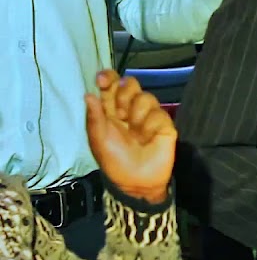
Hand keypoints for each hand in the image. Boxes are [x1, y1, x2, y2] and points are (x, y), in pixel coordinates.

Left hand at [85, 70, 175, 204]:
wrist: (137, 181)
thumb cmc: (114, 160)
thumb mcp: (98, 139)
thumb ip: (95, 116)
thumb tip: (88, 94)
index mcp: (111, 112)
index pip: (111, 87)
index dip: (108, 79)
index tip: (103, 78)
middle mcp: (130, 110)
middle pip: (131, 85)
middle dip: (125, 92)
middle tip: (120, 109)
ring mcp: (149, 116)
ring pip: (146, 97)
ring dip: (137, 113)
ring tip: (135, 131)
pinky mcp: (165, 124)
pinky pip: (159, 114)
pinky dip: (151, 126)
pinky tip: (148, 138)